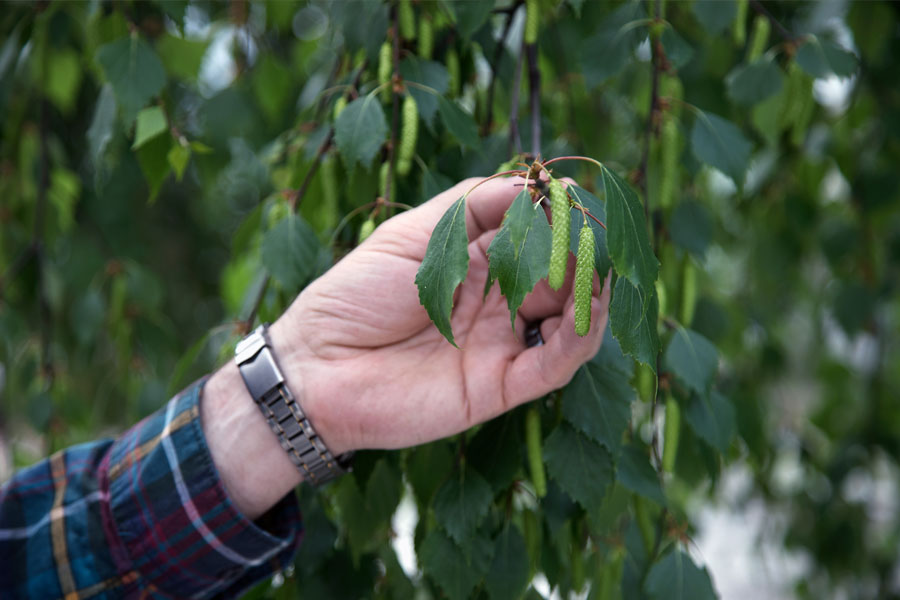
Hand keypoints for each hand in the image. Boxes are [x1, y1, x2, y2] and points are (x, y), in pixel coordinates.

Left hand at [269, 175, 611, 454]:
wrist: (316, 368)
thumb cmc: (353, 295)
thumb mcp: (409, 236)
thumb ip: (469, 208)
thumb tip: (530, 183)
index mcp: (476, 263)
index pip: (535, 237)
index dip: (557, 218)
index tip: (572, 196)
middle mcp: (498, 303)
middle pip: (559, 277)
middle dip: (579, 254)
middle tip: (592, 235)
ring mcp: (502, 344)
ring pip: (569, 320)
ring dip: (590, 293)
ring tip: (596, 269)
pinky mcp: (501, 385)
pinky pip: (554, 364)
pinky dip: (580, 337)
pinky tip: (586, 308)